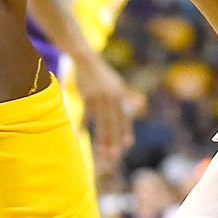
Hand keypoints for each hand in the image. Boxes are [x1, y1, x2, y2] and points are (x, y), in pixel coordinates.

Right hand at [70, 52, 141, 171]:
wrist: (87, 61)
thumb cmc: (102, 75)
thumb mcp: (117, 82)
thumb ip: (126, 95)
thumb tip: (137, 105)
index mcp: (122, 94)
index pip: (125, 118)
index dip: (125, 132)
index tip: (126, 146)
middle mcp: (113, 97)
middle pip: (114, 124)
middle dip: (114, 141)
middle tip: (113, 156)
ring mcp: (100, 97)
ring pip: (101, 123)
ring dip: (101, 139)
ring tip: (101, 152)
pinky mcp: (87, 97)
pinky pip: (86, 116)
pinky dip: (82, 127)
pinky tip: (80, 136)